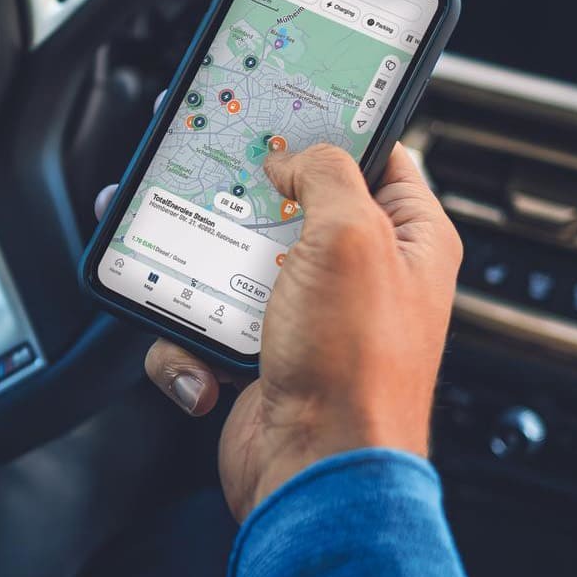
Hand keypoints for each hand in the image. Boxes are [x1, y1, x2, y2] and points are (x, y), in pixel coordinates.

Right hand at [95, 141, 460, 520]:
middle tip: (200, 170)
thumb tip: (295, 157)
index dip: (332, 127)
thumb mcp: (352, 236)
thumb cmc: (356, 368)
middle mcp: (358, 275)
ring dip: (194, 269)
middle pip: (285, 204)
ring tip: (170, 260)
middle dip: (236, 196)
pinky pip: (202, 326)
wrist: (315, 471)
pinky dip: (188, 343)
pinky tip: (205, 362)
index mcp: (406, 239)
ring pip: (229, 261)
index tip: (287, 105)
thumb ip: (326, 174)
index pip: (377, 157)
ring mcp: (304, 317)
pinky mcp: (259, 356)